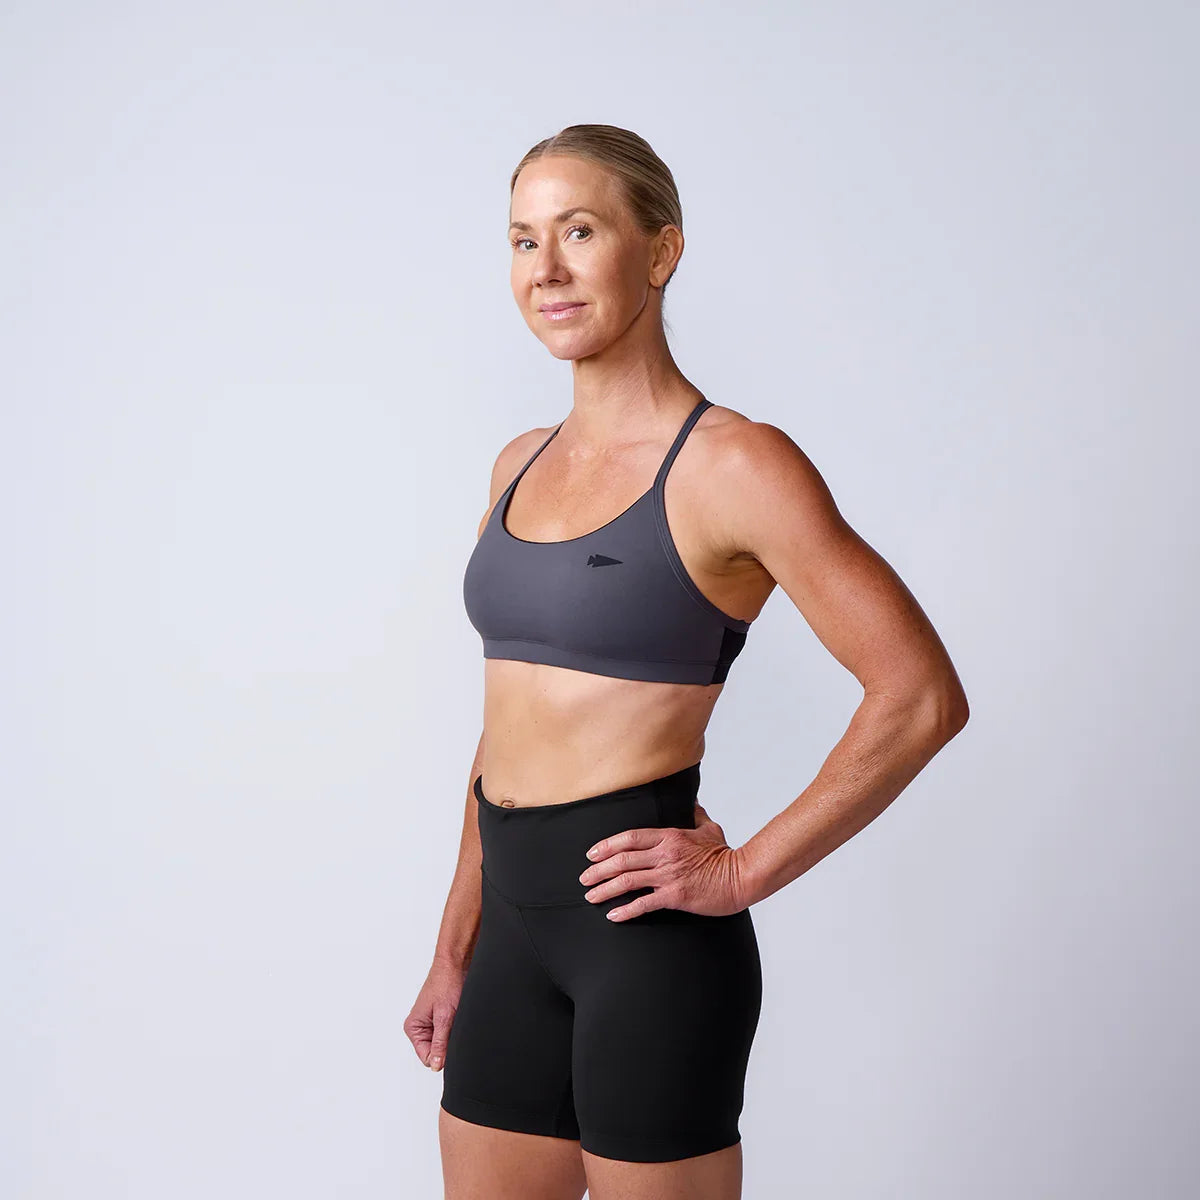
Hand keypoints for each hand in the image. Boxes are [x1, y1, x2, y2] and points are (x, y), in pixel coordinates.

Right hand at [404, 958, 466, 1072]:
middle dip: (447, 1044)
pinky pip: (448, 1033)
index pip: (427, 1057)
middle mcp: (420, 1027)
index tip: (452, 1042)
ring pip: (444, 1043)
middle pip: (435, 1051)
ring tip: (456, 1020)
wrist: (456, 964)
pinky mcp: (441, 1018)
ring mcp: (431, 1023)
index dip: (441, 1055)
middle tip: (455, 1028)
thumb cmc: (447, 983)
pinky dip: (455, 1029)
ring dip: (452, 1035)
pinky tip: (458, 1017)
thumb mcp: (444, 1017)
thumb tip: (437, 1065)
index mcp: (413, 1028)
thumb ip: (440, 1043)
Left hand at [578, 801, 748, 921]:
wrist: (741, 877)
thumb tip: (691, 801)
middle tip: (584, 878)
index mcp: (669, 836)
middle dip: (598, 869)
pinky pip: (644, 904)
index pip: (630, 837)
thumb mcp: (709, 828)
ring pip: (627, 881)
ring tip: (591, 896)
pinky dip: (625, 911)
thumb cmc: (724, 854)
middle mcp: (665, 855)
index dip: (607, 845)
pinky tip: (613, 916)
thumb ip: (695, 814)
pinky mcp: (675, 897)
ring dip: (605, 889)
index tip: (592, 853)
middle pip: (622, 860)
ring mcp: (669, 876)